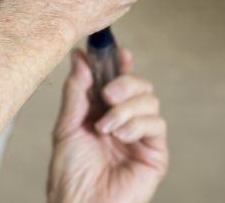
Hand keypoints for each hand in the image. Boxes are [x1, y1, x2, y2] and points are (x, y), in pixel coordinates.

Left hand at [47, 49, 168, 202]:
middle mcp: (123, 120)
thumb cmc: (70, 173)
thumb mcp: (67, 125)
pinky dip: (137, 125)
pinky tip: (120, 137)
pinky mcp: (154, 153)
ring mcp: (140, 136)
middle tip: (107, 94)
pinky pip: (157, 125)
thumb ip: (76, 91)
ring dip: (126, 109)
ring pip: (150, 101)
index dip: (119, 62)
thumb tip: (79, 57)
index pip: (116, 79)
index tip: (117, 51)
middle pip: (140, 85)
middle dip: (125, 82)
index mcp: (100, 111)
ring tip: (106, 128)